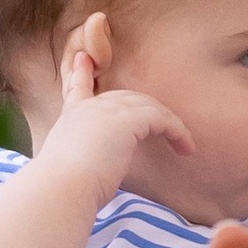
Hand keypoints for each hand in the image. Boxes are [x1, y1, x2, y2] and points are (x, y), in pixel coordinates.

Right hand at [38, 8, 194, 202]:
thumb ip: (84, 161)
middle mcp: (89, 108)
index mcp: (71, 117)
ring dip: (170, 125)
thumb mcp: (70, 167)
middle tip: (169, 128)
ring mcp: (107, 110)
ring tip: (184, 146)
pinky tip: (186, 148)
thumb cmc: (64, 188)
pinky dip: (177, 132)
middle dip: (149, 111)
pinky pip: (161, 119)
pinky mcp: (127, 120)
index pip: (77, 88)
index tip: (83, 59)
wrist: (61, 187)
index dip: (82, 73)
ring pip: (147, 107)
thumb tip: (94, 176)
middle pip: (126, 98)